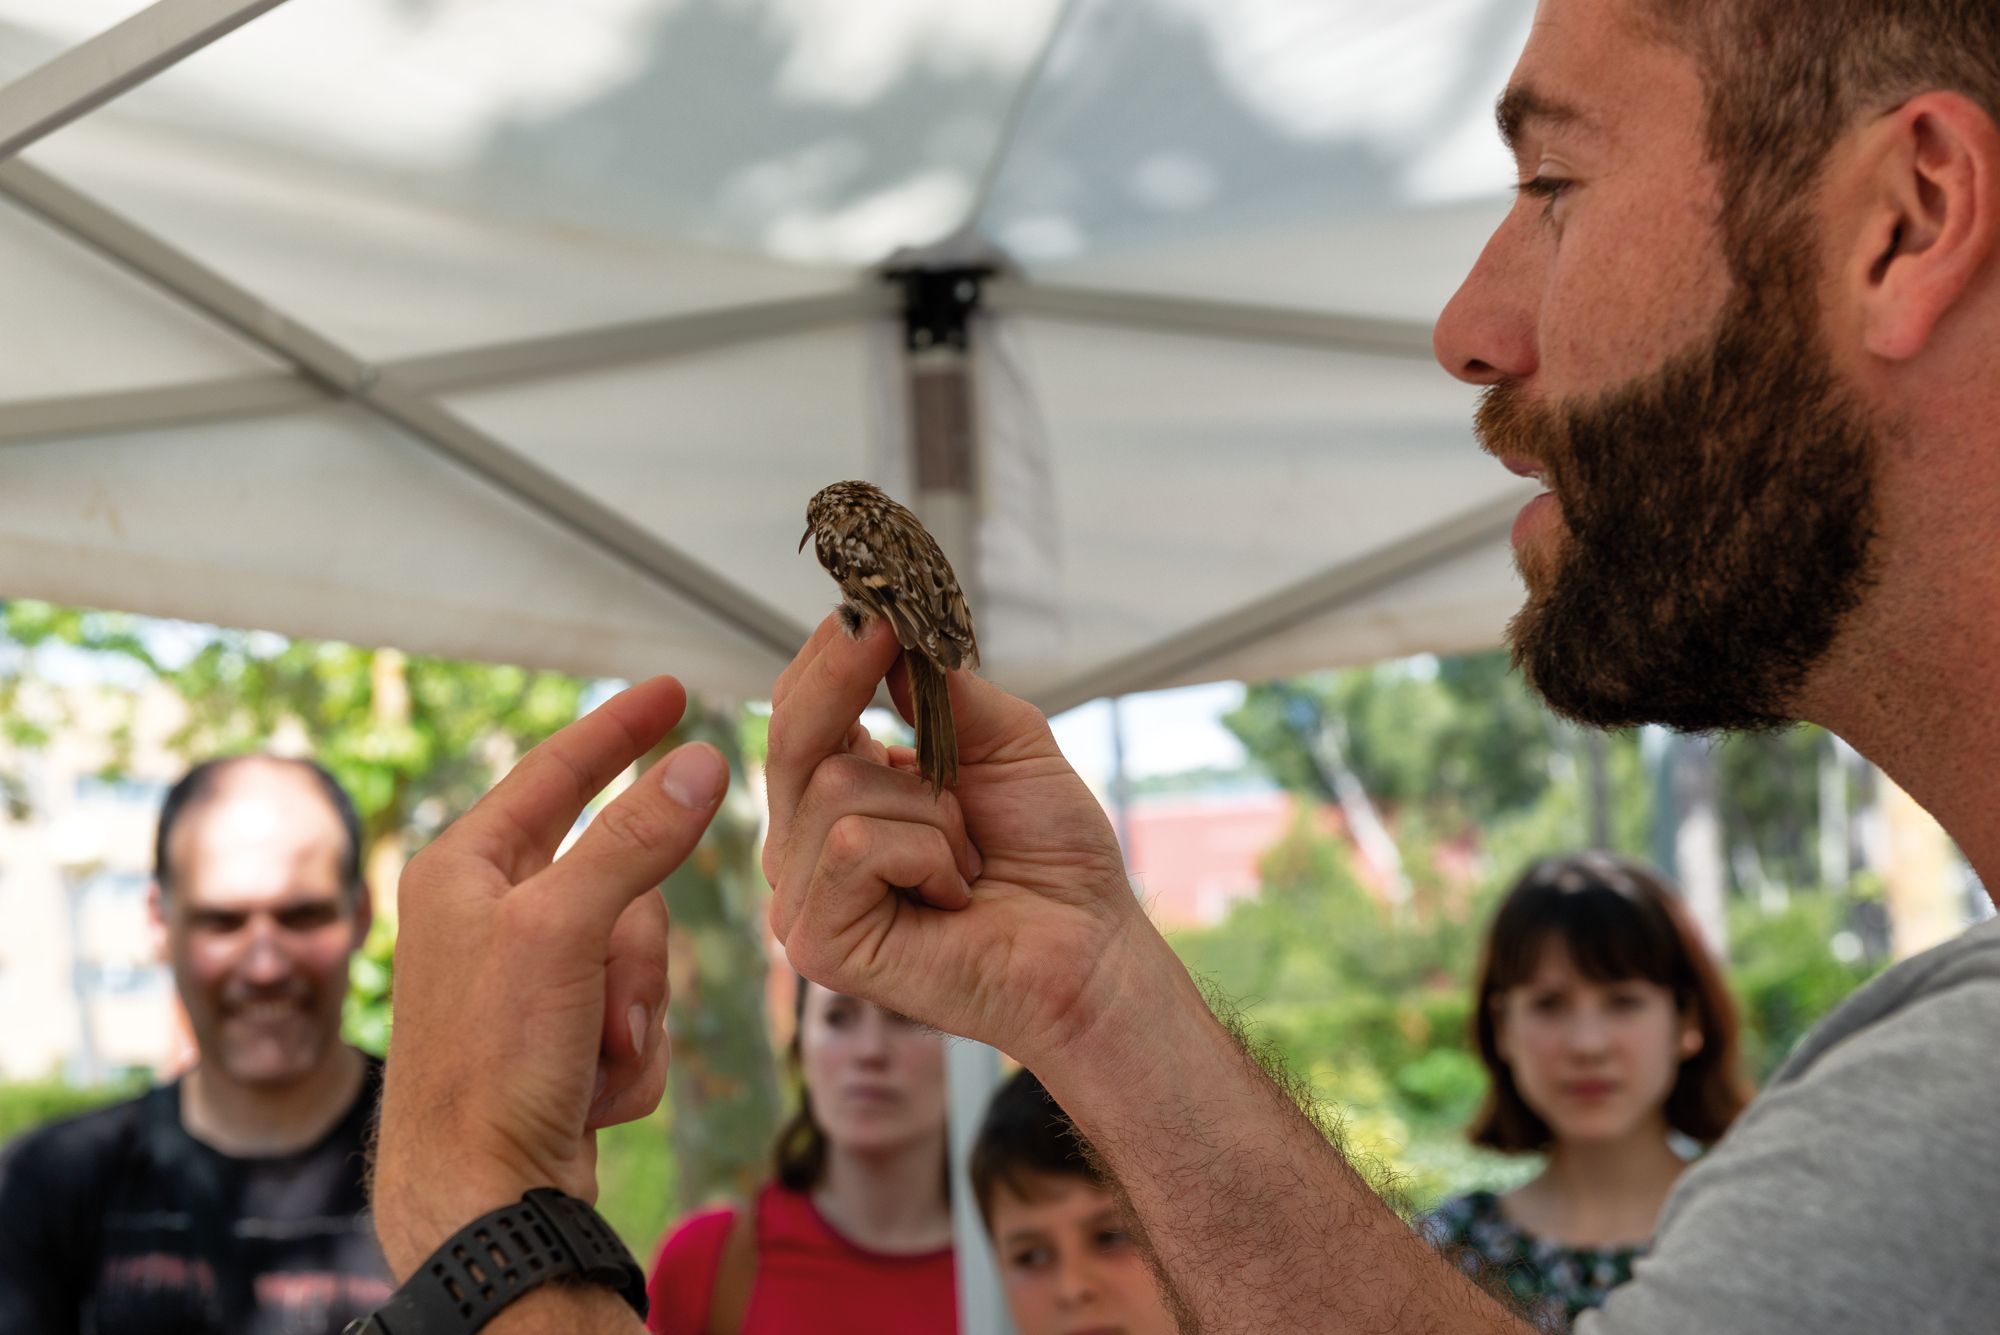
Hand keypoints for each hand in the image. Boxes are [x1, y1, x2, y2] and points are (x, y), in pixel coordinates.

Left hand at [372, 676, 727, 1276]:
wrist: (482, 1200)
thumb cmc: (492, 1062)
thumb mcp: (565, 929)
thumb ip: (635, 838)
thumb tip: (700, 762)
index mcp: (463, 869)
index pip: (556, 770)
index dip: (618, 729)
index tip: (670, 690)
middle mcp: (486, 917)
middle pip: (622, 880)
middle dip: (634, 954)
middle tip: (608, 1003)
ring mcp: (521, 981)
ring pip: (638, 954)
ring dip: (633, 1014)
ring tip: (588, 1059)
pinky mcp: (551, 1039)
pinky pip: (634, 1017)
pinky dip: (626, 1059)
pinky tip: (587, 1093)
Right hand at [763, 614, 1160, 1066]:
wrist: (1091, 949)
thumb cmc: (1050, 858)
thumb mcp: (1003, 743)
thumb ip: (940, 691)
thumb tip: (882, 626)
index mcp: (837, 801)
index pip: (800, 712)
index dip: (828, 654)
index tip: (869, 604)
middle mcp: (806, 849)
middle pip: (793, 735)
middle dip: (848, 679)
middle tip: (884, 627)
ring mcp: (804, 900)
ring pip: (836, 788)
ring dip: (931, 810)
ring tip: (967, 856)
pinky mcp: (819, 944)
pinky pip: (852, 845)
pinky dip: (925, 854)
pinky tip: (953, 892)